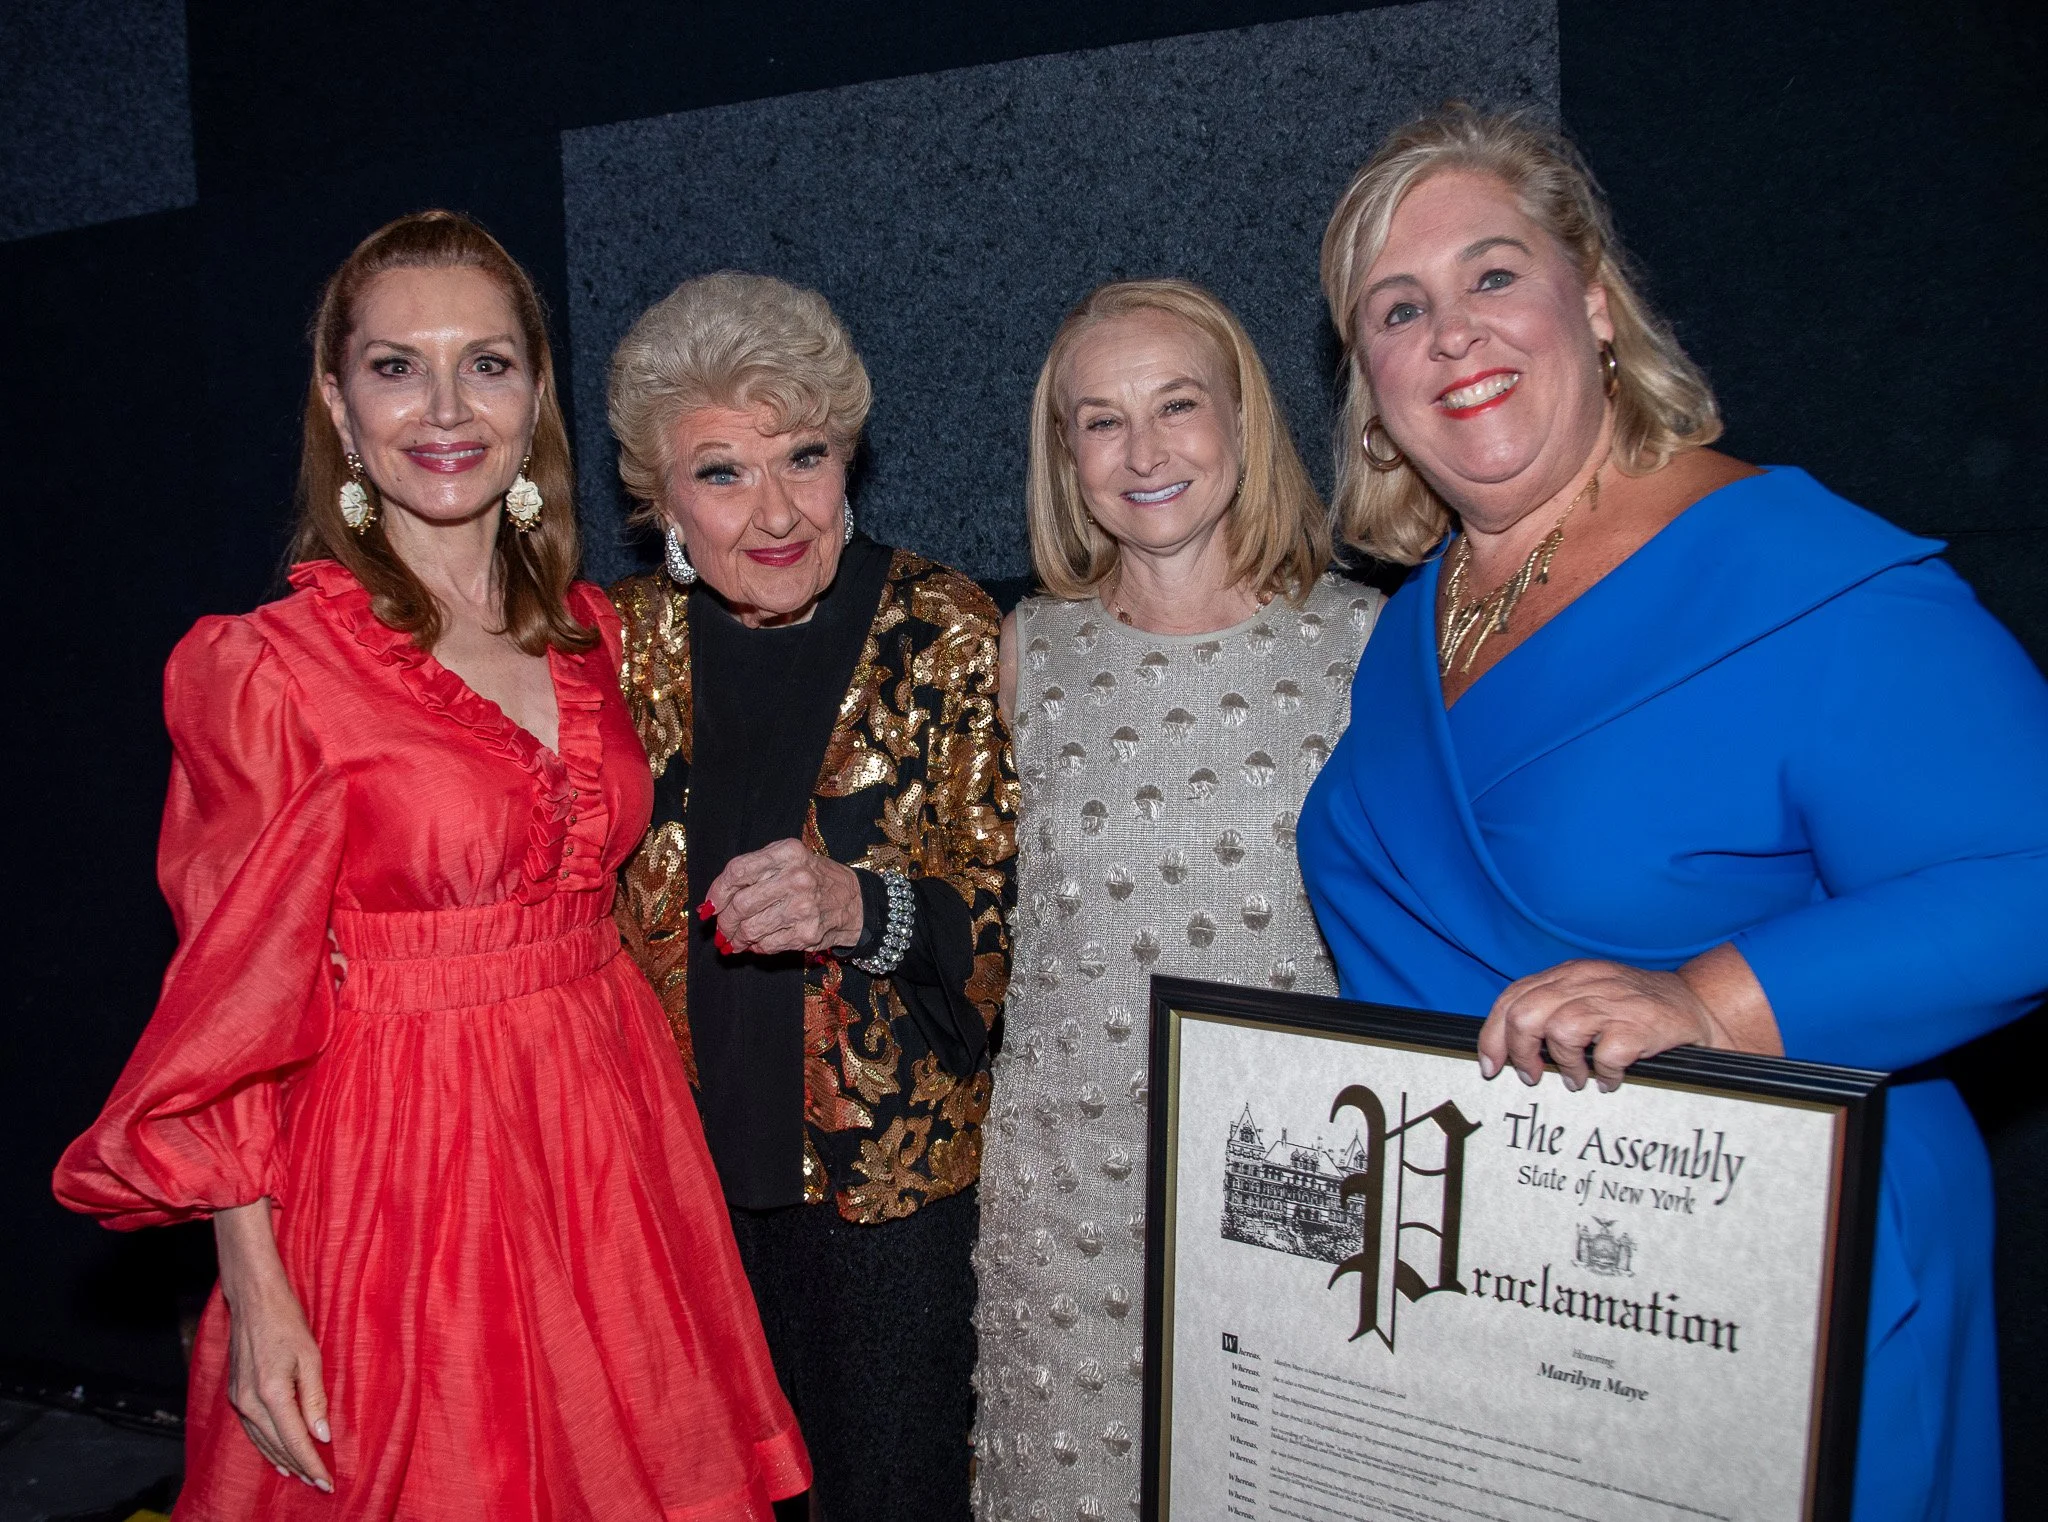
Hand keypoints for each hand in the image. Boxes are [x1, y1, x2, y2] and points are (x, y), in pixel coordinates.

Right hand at [214, 1200, 332, 1491]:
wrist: (253, 1299)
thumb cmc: (286, 1321)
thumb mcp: (310, 1356)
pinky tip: (277, 1453)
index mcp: (270, 1394)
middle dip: (299, 1467)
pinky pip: (253, 1430)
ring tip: (301, 1475)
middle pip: (277, 1446)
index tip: (327, 1482)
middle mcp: (250, 1402)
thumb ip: (314, 1398)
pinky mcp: (236, 1394)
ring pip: (262, 1442)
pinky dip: (267, 1445)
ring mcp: (239, 1399)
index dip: (312, 1464)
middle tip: (320, 1485)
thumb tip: (321, 1435)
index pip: (295, 1440)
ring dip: (282, 1461)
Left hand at [701, 838, 865, 957]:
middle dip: (724, 922)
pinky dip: (755, 947)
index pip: (737, 871)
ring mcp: (803, 907)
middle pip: (740, 904)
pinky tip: (757, 943)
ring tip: (735, 940)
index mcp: (788, 853)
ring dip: (736, 938)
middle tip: (721, 929)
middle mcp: (796, 878)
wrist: (855, 901)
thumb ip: (751, 872)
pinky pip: (766, 945)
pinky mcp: (807, 933)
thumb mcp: (787, 859)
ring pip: (750, 928)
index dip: (717, 892)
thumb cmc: (812, 877)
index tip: (709, 906)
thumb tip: (710, 905)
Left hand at [1478, 959, 1715, 1092]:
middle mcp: (1585, 982)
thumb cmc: (1634, 1008)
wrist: (1695, 1005)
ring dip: (1564, 1065)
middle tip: (1532, 1076)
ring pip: (1560, 1032)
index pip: (1512, 998)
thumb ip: (1551, 1009)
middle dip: (1520, 1052)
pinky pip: (1605, 1054)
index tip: (1491, 1065)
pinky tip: (1609, 1079)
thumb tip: (1506, 1046)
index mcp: (1567, 974)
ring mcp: (1613, 1002)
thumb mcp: (1587, 995)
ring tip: (1577, 1079)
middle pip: (1527, 1014)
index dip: (1494, 1035)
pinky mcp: (1639, 1025)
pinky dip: (1603, 1074)